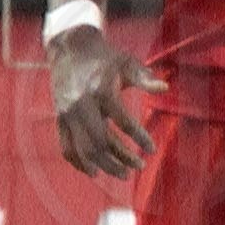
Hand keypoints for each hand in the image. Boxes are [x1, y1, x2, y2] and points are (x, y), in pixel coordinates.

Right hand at [49, 23, 166, 179]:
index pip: (123, 121)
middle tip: (139, 168)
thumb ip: (145, 78)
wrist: (70, 50)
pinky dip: (78, 162)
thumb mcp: (127, 63)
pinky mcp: (59, 119)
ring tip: (122, 175)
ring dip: (103, 165)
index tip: (153, 149)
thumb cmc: (105, 58)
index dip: (139, 137)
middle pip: (100, 141)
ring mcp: (67, 114)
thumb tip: (165, 87)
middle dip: (120, 158)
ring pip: (83, 148)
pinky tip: (93, 172)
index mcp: (101, 91)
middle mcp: (82, 105)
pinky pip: (66, 146)